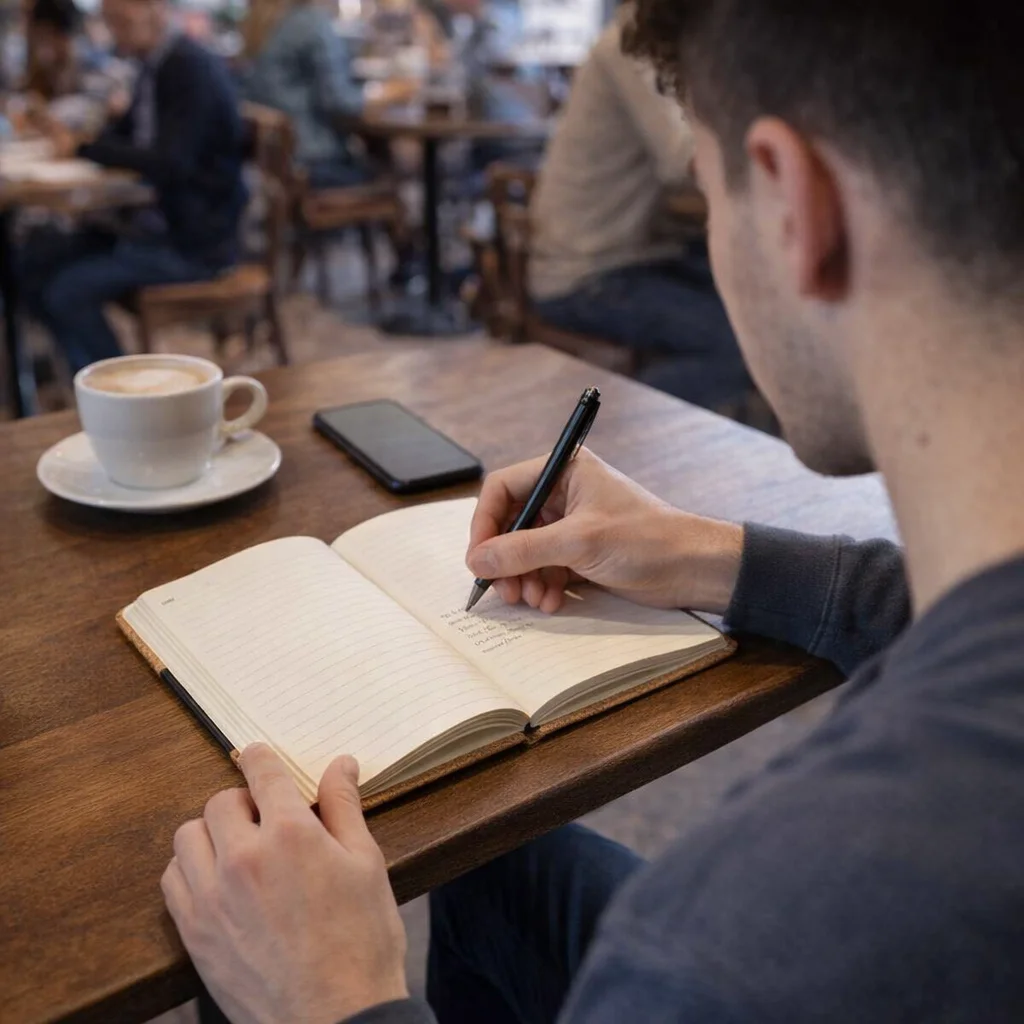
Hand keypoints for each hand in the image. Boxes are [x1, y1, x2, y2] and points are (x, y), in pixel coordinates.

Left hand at [162, 746, 407, 1023]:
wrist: (337, 1018)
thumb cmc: (362, 940)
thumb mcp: (366, 862)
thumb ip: (345, 807)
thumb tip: (341, 764)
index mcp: (290, 833)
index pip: (261, 771)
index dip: (261, 757)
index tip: (259, 757)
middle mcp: (242, 857)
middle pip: (221, 801)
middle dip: (244, 801)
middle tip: (267, 820)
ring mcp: (212, 897)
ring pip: (188, 836)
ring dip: (212, 833)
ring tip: (240, 850)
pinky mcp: (195, 932)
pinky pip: (172, 880)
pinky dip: (190, 870)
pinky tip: (219, 882)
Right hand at [466, 448, 743, 614]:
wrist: (694, 569)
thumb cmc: (646, 539)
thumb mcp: (578, 542)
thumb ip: (523, 550)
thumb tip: (477, 560)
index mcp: (564, 471)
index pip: (503, 489)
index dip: (485, 523)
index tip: (479, 558)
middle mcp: (564, 494)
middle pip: (511, 524)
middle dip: (505, 560)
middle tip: (504, 590)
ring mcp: (572, 525)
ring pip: (526, 551)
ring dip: (524, 578)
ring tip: (534, 600)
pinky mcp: (581, 553)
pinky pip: (545, 569)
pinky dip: (543, 587)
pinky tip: (552, 603)